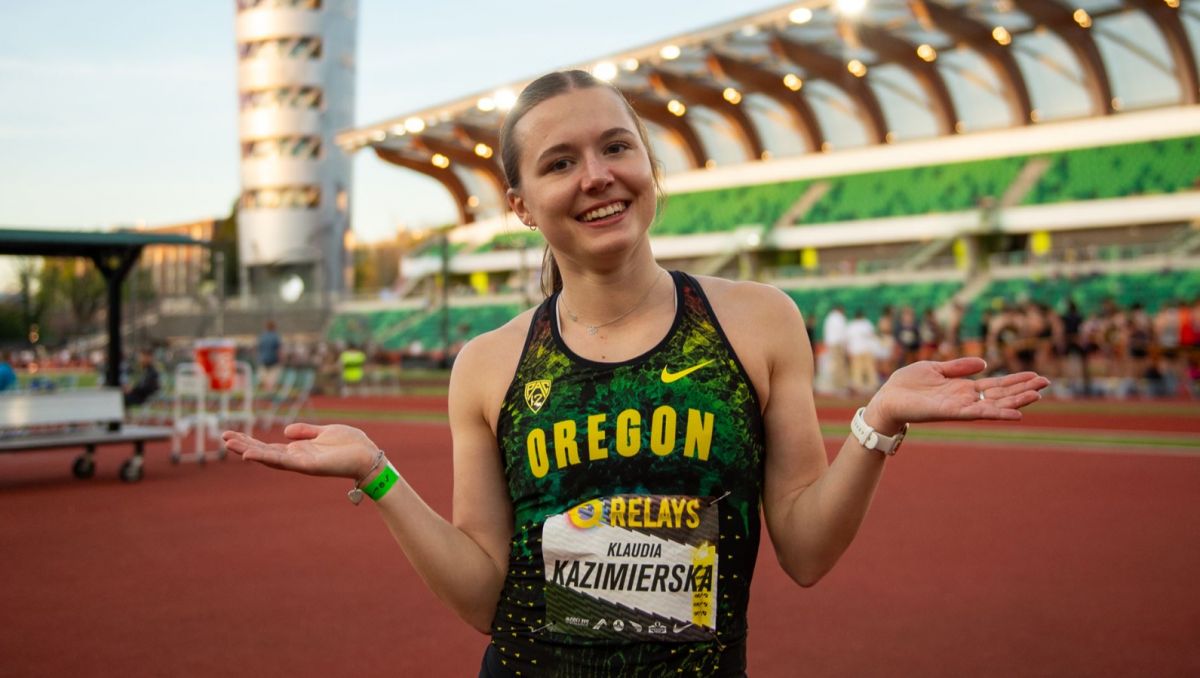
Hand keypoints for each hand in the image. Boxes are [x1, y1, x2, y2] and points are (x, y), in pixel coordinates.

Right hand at [221, 423, 381, 479]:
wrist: (369, 456)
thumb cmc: (351, 444)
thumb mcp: (325, 431)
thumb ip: (305, 432)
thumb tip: (285, 431)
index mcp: (300, 450)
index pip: (269, 446)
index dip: (251, 441)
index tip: (232, 435)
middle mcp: (297, 458)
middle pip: (264, 452)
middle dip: (244, 445)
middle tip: (223, 437)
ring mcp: (301, 463)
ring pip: (269, 457)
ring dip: (249, 451)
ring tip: (229, 444)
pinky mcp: (308, 465)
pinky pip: (284, 462)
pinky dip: (266, 458)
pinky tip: (251, 454)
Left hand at [864, 357, 1049, 433]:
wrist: (886, 398)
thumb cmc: (907, 385)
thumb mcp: (935, 368)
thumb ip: (959, 366)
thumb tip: (985, 362)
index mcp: (963, 388)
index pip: (996, 385)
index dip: (1016, 380)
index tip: (1036, 376)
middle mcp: (966, 399)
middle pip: (1001, 394)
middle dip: (1023, 389)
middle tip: (1046, 383)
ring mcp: (960, 407)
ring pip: (994, 404)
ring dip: (1016, 401)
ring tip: (1037, 396)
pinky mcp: (951, 412)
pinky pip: (979, 413)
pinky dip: (998, 413)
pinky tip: (1016, 414)